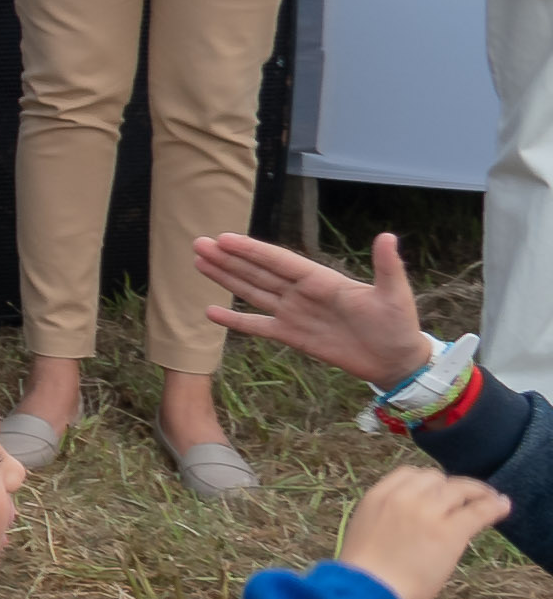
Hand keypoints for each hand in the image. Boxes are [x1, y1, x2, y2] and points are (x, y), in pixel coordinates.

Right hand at [198, 228, 438, 390]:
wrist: (397, 361)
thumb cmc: (399, 325)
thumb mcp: (395, 294)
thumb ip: (387, 266)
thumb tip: (387, 236)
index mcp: (320, 280)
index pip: (278, 260)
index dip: (251, 250)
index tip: (223, 238)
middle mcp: (302, 293)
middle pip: (257, 272)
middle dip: (228, 258)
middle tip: (199, 244)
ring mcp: (294, 314)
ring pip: (252, 292)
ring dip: (226, 278)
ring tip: (200, 263)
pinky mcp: (293, 337)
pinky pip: (258, 326)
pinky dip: (234, 320)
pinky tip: (211, 312)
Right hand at [332, 464, 511, 598]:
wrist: (369, 591)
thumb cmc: (364, 574)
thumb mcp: (366, 532)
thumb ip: (386, 518)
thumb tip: (407, 524)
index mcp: (378, 497)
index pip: (409, 474)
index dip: (427, 482)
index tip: (437, 494)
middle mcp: (403, 498)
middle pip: (436, 478)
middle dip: (450, 488)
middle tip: (463, 501)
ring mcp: (427, 512)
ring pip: (459, 489)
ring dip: (477, 493)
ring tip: (491, 500)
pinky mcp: (450, 531)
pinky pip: (479, 511)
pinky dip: (494, 506)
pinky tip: (503, 506)